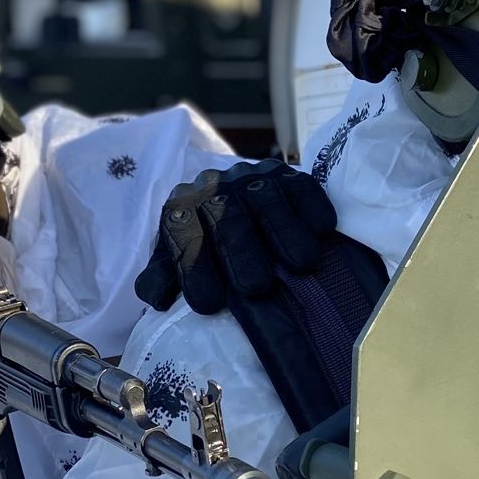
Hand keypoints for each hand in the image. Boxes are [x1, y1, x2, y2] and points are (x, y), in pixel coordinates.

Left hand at [135, 162, 338, 314]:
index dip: (194, 269)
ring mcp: (252, 177)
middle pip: (226, 216)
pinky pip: (301, 186)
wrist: (235, 200)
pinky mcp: (287, 174)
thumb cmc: (209, 246)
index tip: (209, 305)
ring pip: (265, 199)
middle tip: (256, 287)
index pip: (182, 234)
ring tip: (301, 265)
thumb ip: (165, 275)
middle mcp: (214, 187)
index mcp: (182, 208)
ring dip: (284, 232)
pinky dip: (312, 207)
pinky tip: (322, 230)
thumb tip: (156, 298)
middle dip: (241, 252)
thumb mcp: (179, 258)